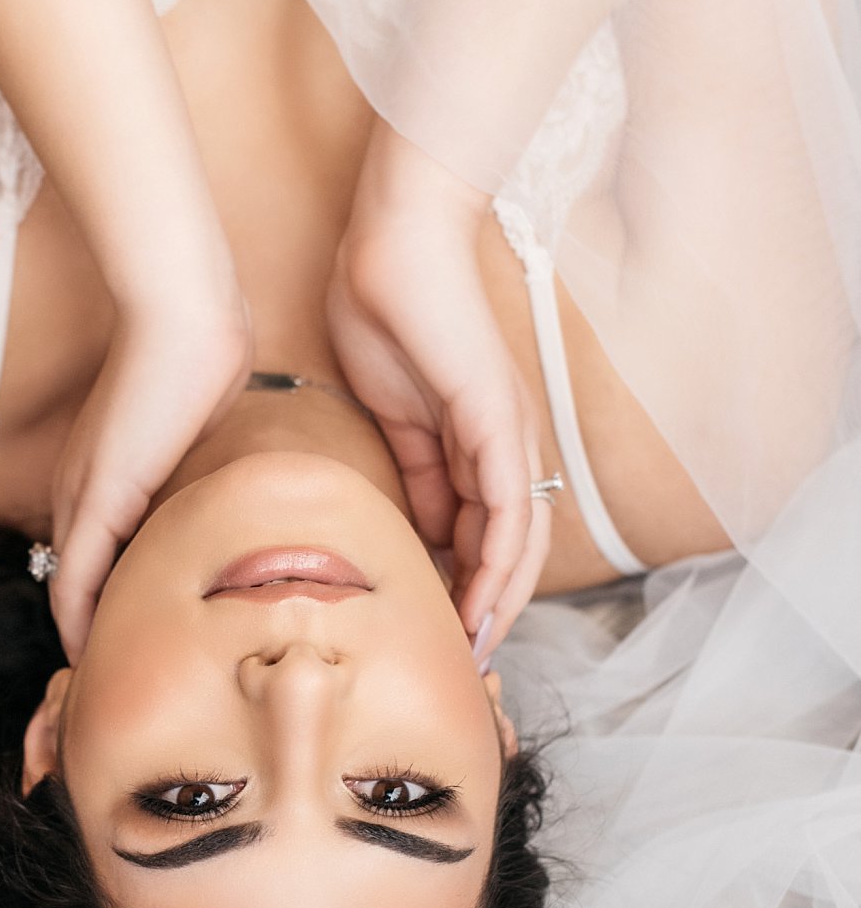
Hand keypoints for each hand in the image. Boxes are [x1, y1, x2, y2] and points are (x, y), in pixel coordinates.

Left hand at [48, 291, 252, 660]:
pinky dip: (78, 618)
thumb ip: (191, 466)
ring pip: (70, 585)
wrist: (185, 316)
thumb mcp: (190, 428)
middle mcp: (79, 487)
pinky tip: (87, 654)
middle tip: (107, 681)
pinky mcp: (97, 497)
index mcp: (100, 473)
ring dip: (81, 634)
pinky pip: (76, 575)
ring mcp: (82, 492)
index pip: (92, 554)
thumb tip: (222, 497)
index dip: (103, 601)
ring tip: (97, 683)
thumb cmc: (199, 358)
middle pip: (74, 577)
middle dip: (89, 628)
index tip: (124, 643)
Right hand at [327, 123, 549, 650]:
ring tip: (473, 650)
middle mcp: (507, 443)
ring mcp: (509, 434)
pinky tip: (475, 605)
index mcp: (479, 439)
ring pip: (523, 542)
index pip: (487, 531)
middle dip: (491, 609)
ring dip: (499, 603)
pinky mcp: (498, 423)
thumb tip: (425, 528)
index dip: (469, 586)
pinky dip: (498, 568)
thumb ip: (417, 471)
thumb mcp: (396, 414)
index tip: (439, 632)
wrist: (392, 246)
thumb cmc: (385, 312)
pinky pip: (510, 513)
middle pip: (516, 549)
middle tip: (463, 661)